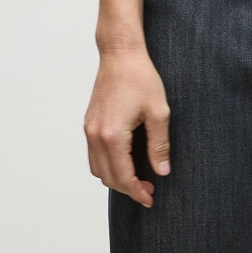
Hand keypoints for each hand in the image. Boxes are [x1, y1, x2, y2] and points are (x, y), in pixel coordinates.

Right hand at [84, 43, 171, 207]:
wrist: (120, 54)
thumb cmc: (140, 78)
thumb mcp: (159, 112)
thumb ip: (159, 145)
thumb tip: (162, 171)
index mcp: (112, 135)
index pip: (122, 177)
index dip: (137, 192)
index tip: (151, 198)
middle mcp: (95, 135)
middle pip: (107, 178)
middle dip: (128, 188)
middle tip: (150, 189)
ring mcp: (89, 129)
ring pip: (97, 168)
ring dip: (116, 178)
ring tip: (139, 178)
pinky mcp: (89, 123)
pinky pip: (94, 155)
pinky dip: (107, 165)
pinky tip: (125, 162)